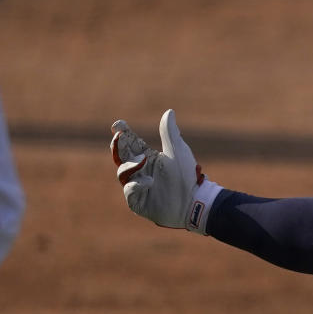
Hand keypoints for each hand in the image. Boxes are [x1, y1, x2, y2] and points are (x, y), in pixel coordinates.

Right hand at [110, 109, 223, 232]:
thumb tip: (169, 112)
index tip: (118, 125)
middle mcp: (139, 170)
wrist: (195, 200)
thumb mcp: (177, 151)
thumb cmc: (187, 175)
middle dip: (117, 146)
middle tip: (118, 137)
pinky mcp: (138, 201)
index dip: (122, 133)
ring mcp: (137, 186)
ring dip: (130, 165)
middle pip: (120, 156)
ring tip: (143, 160)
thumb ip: (170, 133)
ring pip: (122, 172)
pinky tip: (149, 181)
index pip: (129, 142)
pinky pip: (129, 190)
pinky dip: (136, 185)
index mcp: (147, 156)